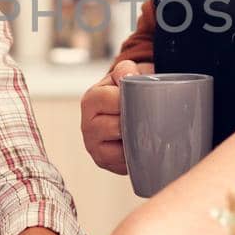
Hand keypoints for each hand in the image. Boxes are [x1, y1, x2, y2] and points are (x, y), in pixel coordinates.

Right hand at [80, 60, 152, 174]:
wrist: (125, 107)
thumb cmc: (127, 89)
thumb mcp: (127, 73)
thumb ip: (126, 70)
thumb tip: (128, 79)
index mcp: (91, 100)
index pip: (112, 101)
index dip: (131, 100)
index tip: (144, 98)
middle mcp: (86, 124)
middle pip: (116, 127)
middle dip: (134, 123)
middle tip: (147, 118)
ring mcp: (93, 146)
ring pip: (119, 149)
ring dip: (135, 142)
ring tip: (143, 132)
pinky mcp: (103, 161)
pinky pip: (122, 164)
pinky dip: (133, 157)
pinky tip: (138, 147)